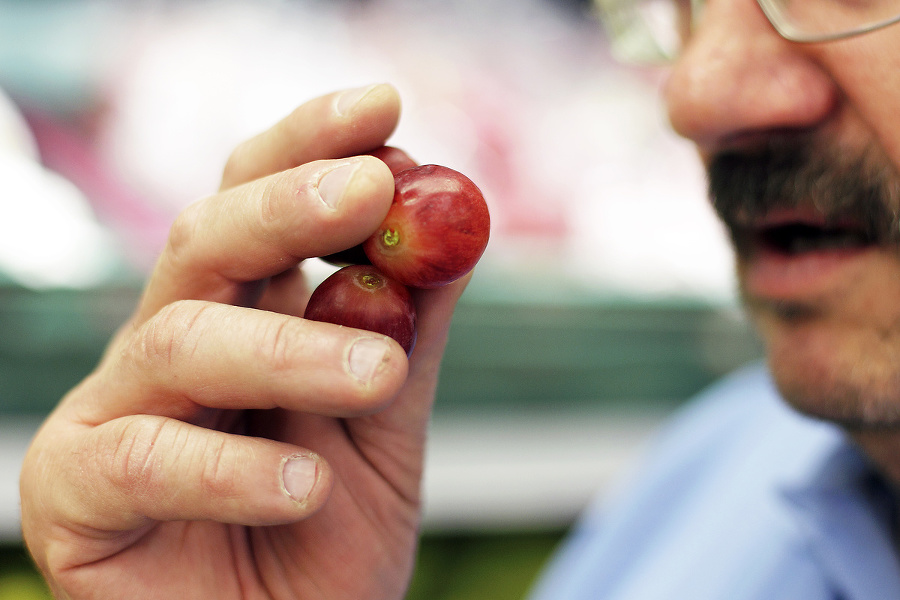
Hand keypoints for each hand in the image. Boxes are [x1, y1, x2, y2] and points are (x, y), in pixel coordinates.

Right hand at [19, 84, 469, 599]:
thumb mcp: (386, 429)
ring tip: (378, 375)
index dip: (309, 146)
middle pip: (206, 242)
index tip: (384, 105)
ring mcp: (115, 412)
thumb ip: (409, 333)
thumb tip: (454, 229)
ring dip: (288, 348)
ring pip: (182, 339)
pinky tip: (308, 487)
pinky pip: (143, 458)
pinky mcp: (75, 493)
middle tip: (371, 188)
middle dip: (287, 206)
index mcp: (240, 316)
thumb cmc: (330, 541)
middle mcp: (171, 345)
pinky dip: (233, 468)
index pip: (257, 203)